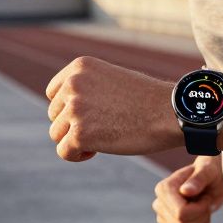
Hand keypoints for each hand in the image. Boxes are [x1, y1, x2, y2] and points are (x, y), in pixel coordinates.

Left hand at [45, 56, 179, 161]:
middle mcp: (73, 84)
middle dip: (73, 125)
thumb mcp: (110, 80)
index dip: (68, 109)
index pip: (53, 93)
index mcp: (79, 67)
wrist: (169, 113)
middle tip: (101, 128)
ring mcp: (75, 109)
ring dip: (75, 140)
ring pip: (57, 134)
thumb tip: (64, 110)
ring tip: (101, 139)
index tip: (89, 116)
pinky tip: (96, 151)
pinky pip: (64, 152)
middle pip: (54, 115)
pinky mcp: (80, 134)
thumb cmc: (146, 99)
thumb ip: (85, 89)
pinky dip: (78, 155)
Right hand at [153, 155, 222, 222]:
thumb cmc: (211, 171)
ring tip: (203, 209)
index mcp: (164, 189)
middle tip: (206, 202)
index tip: (205, 196)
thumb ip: (198, 179)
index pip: (180, 213)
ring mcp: (163, 219)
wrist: (212, 181)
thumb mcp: (209, 170)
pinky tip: (202, 219)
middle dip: (201, 217)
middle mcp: (159, 205)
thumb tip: (185, 191)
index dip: (199, 209)